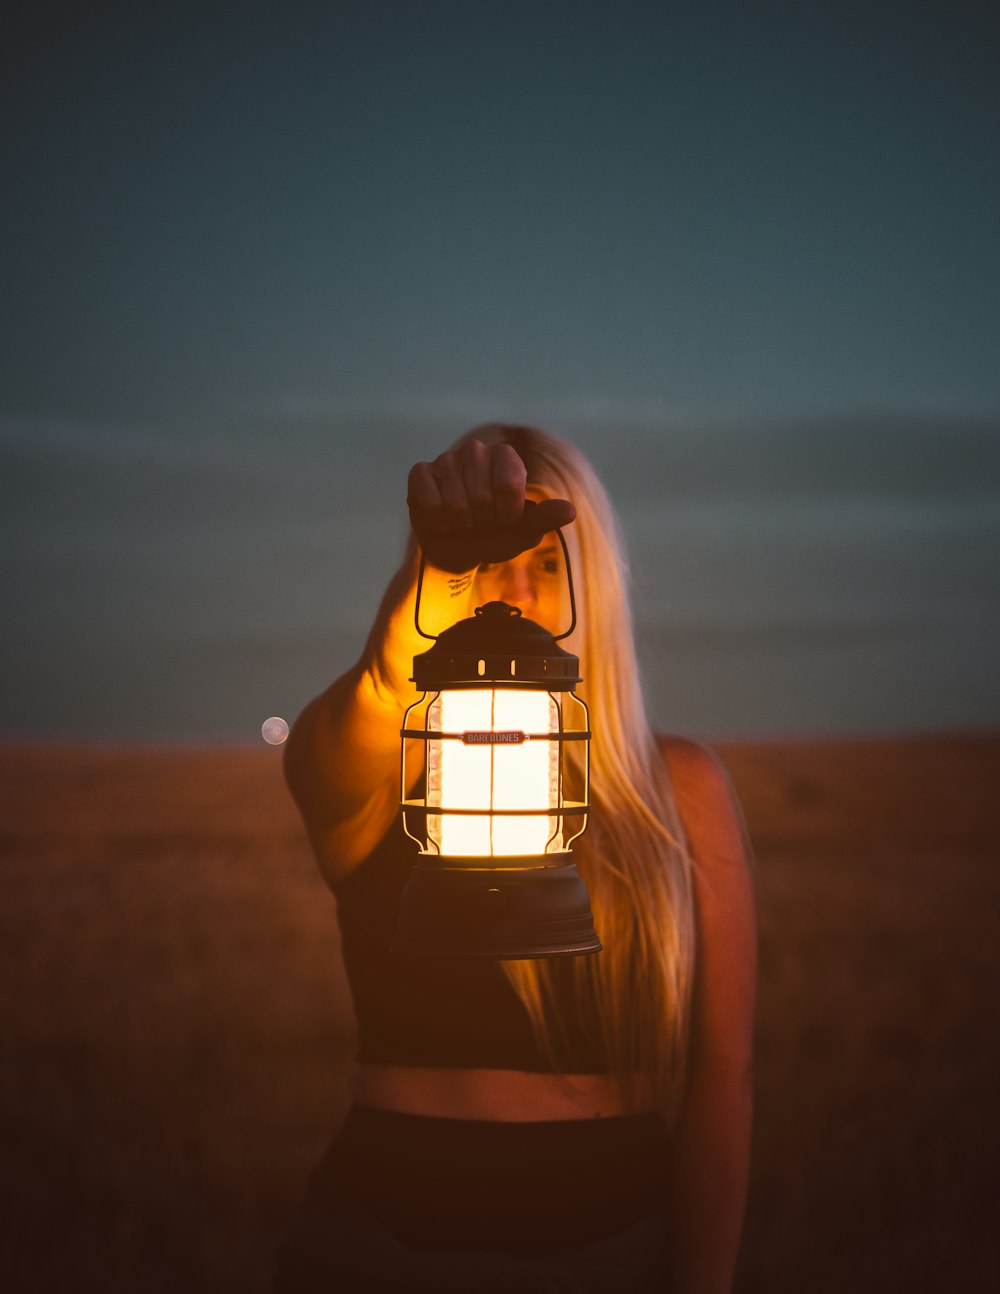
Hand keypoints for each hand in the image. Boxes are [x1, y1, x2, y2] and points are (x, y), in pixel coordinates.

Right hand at [407, 439, 575, 572]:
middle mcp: (476, 451)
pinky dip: (438, 522)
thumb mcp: (522, 532)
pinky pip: (430, 502)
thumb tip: (571, 512)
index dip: (506, 515)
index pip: (509, 485)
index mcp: (506, 457)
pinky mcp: (420, 473)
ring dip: (461, 526)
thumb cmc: (494, 535)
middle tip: (480, 525)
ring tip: (462, 525)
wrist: (458, 550)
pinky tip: (442, 522)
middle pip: (481, 496)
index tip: (505, 522)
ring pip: (455, 503)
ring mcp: (446, 459)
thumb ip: (544, 519)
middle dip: (482, 523)